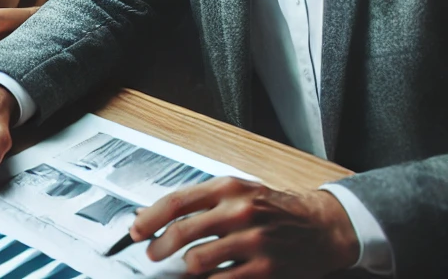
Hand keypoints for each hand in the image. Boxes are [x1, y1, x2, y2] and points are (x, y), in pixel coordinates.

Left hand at [130, 177, 359, 277]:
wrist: (321, 225)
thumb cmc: (273, 208)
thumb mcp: (238, 191)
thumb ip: (203, 202)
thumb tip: (160, 215)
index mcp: (227, 187)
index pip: (176, 201)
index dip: (151, 218)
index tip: (136, 230)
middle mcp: (238, 211)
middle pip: (182, 231)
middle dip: (159, 246)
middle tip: (152, 254)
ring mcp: (252, 241)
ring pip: (198, 259)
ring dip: (182, 268)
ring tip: (181, 268)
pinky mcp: (265, 269)